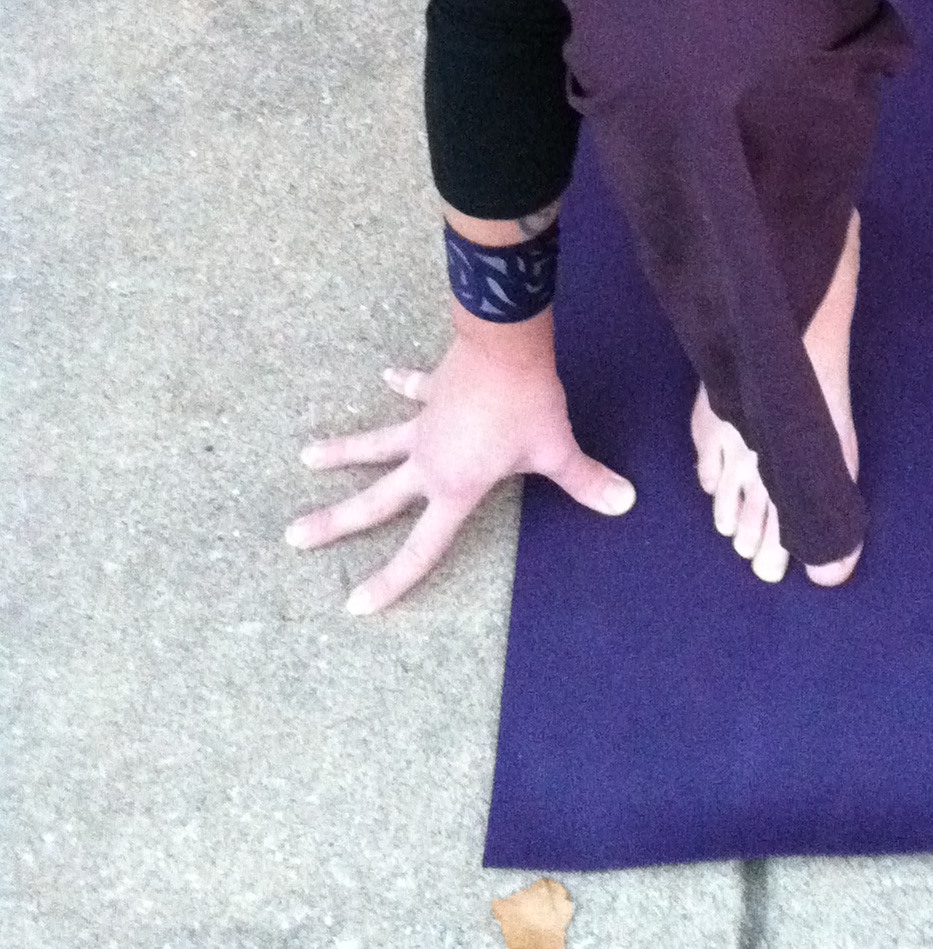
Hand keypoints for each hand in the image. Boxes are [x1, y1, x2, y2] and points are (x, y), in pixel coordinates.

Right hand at [287, 325, 634, 612]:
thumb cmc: (528, 404)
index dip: (391, 579)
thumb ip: (585, 481)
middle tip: (291, 537)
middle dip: (333, 523)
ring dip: (343, 450)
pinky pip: (411, 392)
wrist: (506, 344)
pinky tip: (385, 375)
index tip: (355, 604)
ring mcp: (424, 424)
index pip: (421, 548)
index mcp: (453, 487)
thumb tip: (625, 502)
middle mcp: (428, 461)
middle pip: (374, 501)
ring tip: (305, 455)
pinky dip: (400, 384)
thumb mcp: (556, 449)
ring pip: (375, 445)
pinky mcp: (431, 391)